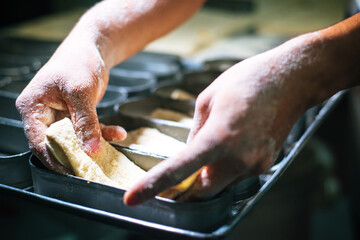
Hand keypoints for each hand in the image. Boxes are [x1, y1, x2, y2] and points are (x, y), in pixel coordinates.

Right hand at [16, 35, 125, 173]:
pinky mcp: (76, 114)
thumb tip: (91, 150)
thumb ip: (85, 123)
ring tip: (110, 148)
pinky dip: (102, 133)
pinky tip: (118, 133)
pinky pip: (88, 130)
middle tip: (93, 167)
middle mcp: (44, 114)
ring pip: (75, 139)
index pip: (39, 141)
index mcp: (33, 108)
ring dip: (94, 143)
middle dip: (77, 155)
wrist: (93, 48)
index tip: (72, 171)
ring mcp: (61, 115)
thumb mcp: (80, 93)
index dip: (55, 159)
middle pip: (57, 143)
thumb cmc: (78, 62)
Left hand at [124, 35, 321, 204]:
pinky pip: (238, 174)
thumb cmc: (248, 80)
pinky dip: (226, 166)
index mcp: (219, 136)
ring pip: (221, 184)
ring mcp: (256, 163)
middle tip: (173, 182)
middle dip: (185, 190)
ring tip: (212, 146)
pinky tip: (232, 143)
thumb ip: (196, 130)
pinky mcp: (266, 163)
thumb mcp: (209, 98)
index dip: (153, 186)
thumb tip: (190, 150)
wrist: (292, 79)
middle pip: (202, 190)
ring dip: (208, 175)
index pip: (180, 169)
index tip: (133, 199)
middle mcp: (239, 157)